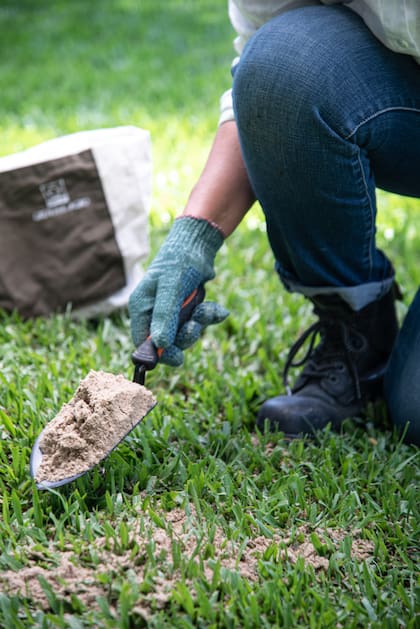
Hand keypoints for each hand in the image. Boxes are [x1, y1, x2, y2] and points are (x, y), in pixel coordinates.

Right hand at [128, 216, 228, 365]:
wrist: (198, 243)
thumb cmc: (180, 261)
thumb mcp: (171, 288)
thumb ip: (165, 315)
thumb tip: (160, 344)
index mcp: (142, 307)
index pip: (143, 342)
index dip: (158, 353)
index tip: (177, 357)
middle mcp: (154, 311)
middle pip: (167, 341)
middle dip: (185, 336)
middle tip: (195, 327)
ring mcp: (171, 310)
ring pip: (186, 332)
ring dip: (200, 323)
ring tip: (207, 309)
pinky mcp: (187, 307)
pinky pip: (199, 321)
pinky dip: (210, 316)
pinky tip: (218, 310)